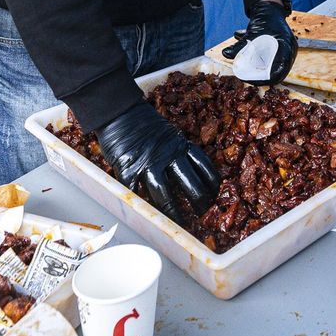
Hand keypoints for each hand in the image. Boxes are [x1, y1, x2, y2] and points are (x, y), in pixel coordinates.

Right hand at [95, 101, 219, 226]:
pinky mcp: (128, 169)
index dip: (212, 181)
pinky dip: (141, 205)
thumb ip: (177, 149)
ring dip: (174, 213)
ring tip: (180, 224)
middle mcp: (167, 155)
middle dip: (199, 201)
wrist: (119, 111)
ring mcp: (147, 164)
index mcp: (180, 145)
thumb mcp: (169, 132)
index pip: (203, 165)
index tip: (216, 193)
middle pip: (189, 183)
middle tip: (203, 214)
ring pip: (165, 194)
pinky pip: (136, 192)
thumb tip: (188, 169)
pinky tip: (148, 216)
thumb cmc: (143, 122)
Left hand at [219, 0, 297, 83]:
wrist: (269, 5)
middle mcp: (289, 50)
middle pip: (275, 70)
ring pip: (271, 63)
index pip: (278, 72)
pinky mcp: (279, 46)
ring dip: (257, 64)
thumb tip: (225, 54)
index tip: (250, 80)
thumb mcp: (251, 33)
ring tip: (245, 65)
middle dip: (259, 74)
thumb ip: (239, 46)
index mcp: (286, 48)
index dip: (264, 79)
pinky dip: (257, 56)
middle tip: (246, 76)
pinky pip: (269, 56)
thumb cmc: (264, 18)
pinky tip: (244, 50)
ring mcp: (286, 48)